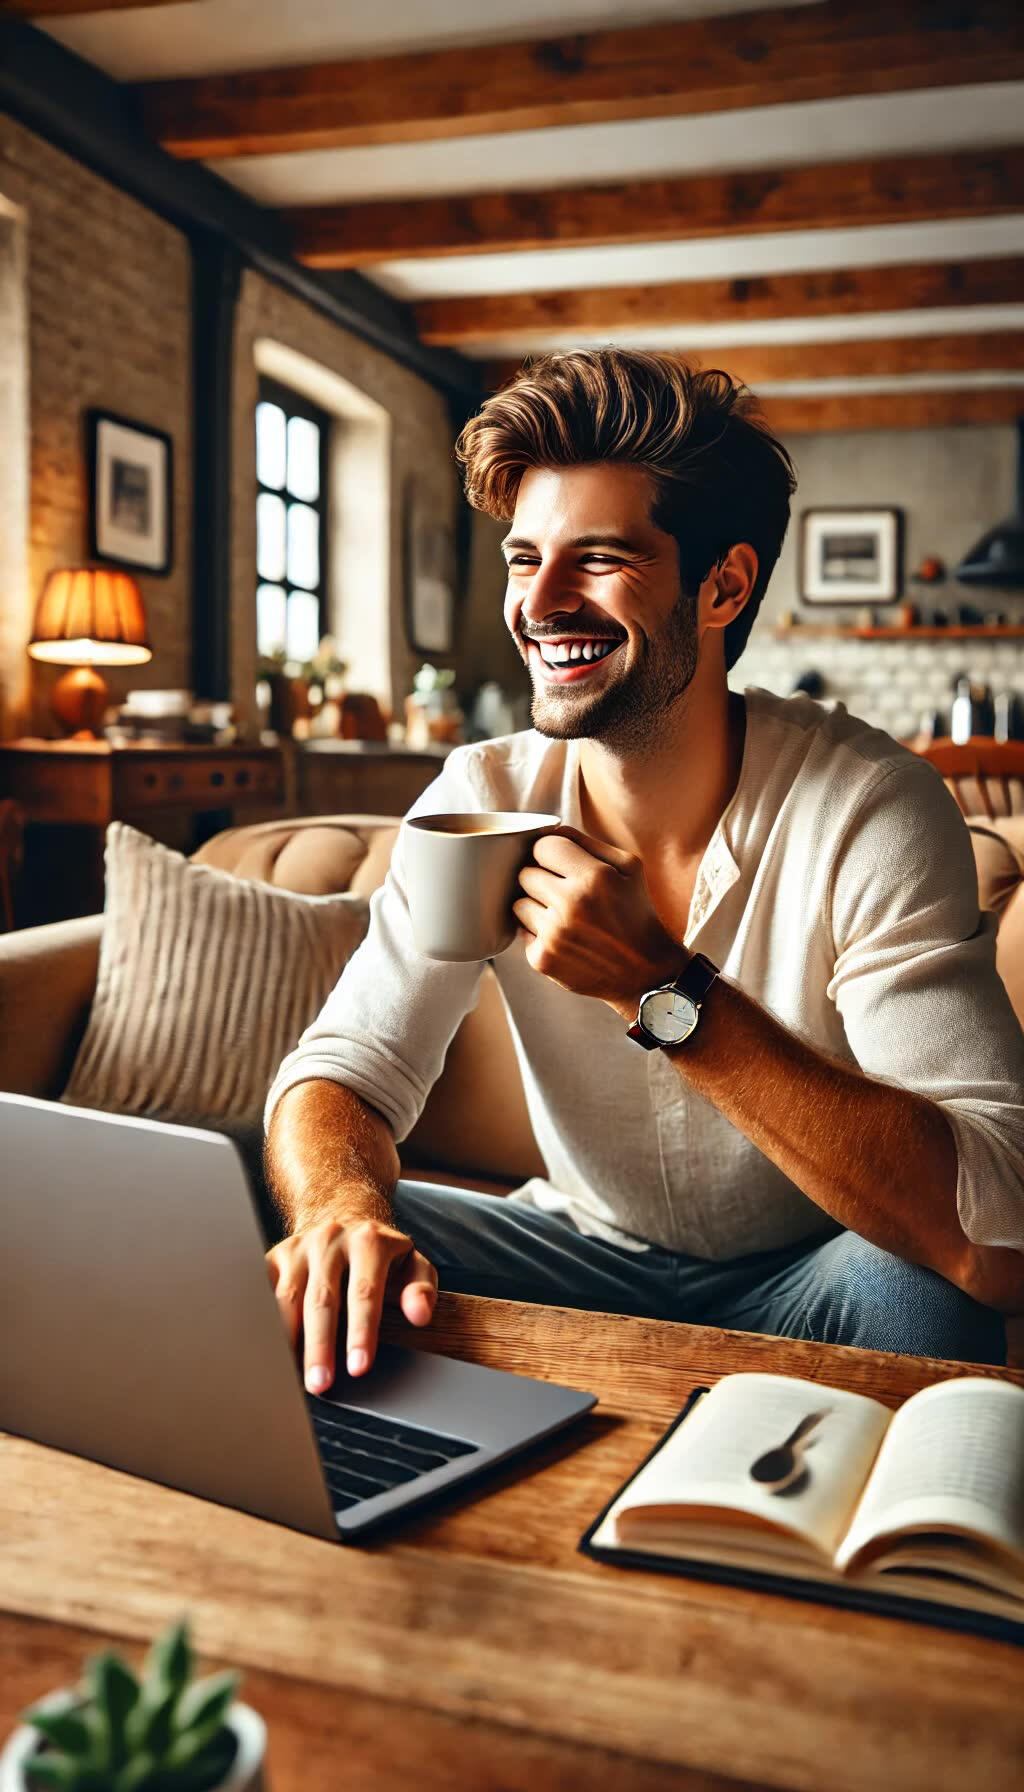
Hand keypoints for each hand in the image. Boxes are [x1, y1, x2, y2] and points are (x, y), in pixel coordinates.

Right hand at [266, 1217, 437, 1392]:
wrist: (342, 1215)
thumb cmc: (381, 1254)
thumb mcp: (412, 1264)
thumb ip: (421, 1289)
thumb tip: (420, 1316)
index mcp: (368, 1241)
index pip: (364, 1292)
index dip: (361, 1332)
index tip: (359, 1368)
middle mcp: (330, 1240)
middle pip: (321, 1299)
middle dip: (320, 1346)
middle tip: (321, 1385)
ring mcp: (298, 1248)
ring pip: (287, 1298)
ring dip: (289, 1342)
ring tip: (293, 1380)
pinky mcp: (275, 1258)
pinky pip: (265, 1295)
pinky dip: (266, 1326)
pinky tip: (271, 1355)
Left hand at [513, 825, 684, 1017]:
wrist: (646, 973)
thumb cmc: (636, 913)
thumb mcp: (629, 868)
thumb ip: (588, 843)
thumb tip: (551, 829)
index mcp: (594, 877)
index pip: (542, 846)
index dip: (550, 853)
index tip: (560, 863)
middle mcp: (571, 904)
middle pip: (525, 874)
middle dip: (542, 878)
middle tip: (563, 891)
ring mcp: (554, 934)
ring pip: (518, 903)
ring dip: (536, 906)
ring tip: (563, 916)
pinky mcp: (542, 958)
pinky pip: (522, 932)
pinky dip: (538, 933)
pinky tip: (564, 938)